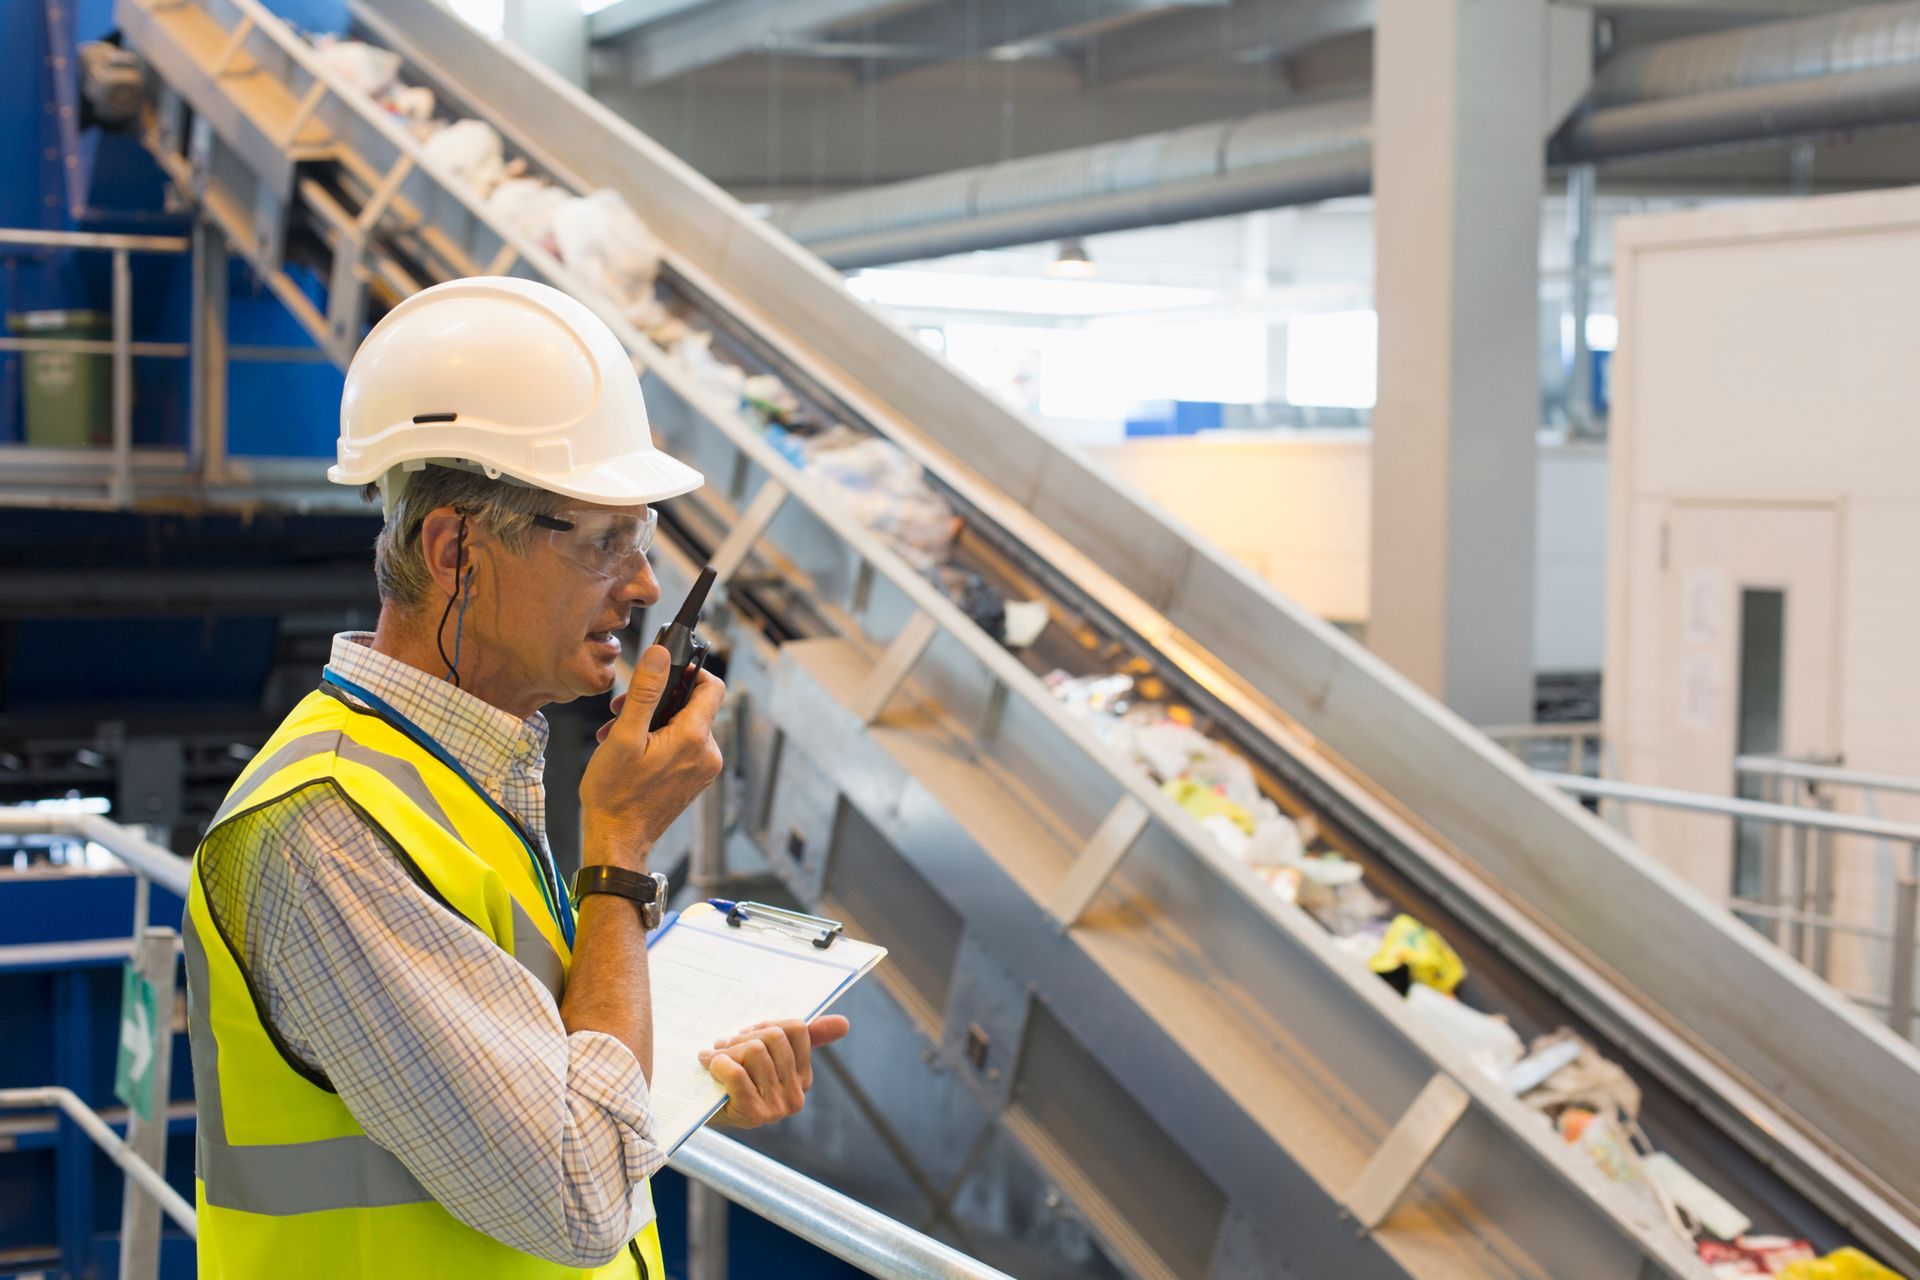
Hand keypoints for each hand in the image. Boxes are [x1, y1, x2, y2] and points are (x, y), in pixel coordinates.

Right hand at [578, 644, 723, 865]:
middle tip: (620, 710)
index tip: (664, 670)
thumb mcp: (623, 736)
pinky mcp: (693, 780)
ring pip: (683, 727)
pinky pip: (682, 747)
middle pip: (692, 706)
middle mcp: (707, 753)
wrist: (617, 842)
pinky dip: (658, 742)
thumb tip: (660, 654)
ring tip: (617, 734)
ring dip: (651, 723)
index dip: (690, 671)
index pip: (712, 687)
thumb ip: (644, 691)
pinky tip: (629, 751)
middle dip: (656, 701)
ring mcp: (702, 769)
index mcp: (694, 738)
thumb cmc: (615, 794)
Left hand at [698, 1016, 850, 1128]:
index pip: (796, 1029)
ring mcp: (778, 1108)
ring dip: (725, 1051)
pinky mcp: (754, 1116)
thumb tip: (845, 1023)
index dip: (765, 1025)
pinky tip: (710, 1066)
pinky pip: (737, 1073)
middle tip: (723, 1045)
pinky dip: (718, 1064)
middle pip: (773, 1037)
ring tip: (713, 1057)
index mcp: (803, 1077)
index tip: (746, 1034)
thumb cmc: (735, 1078)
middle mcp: (796, 1095)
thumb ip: (804, 1037)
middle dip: (742, 1037)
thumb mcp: (767, 1055)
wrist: (702, 1112)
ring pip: (754, 1051)